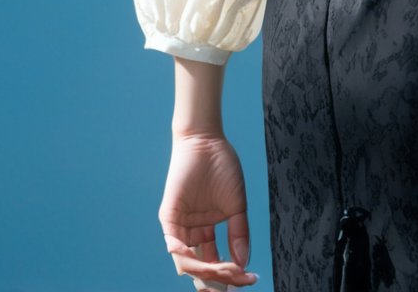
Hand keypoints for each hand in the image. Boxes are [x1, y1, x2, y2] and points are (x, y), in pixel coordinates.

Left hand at [159, 131, 259, 287]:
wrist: (208, 140)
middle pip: (200, 267)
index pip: (214, 262)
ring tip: (227, 271)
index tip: (248, 280)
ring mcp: (179, 225)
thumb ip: (239, 234)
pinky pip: (174, 244)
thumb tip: (243, 265)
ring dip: (207, 271)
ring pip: (188, 261)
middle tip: (235, 283)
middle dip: (217, 279)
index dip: (229, 275)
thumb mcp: (236, 206)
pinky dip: (185, 256)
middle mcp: (190, 232)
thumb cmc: (222, 167)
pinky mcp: (169, 215)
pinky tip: (200, 263)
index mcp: (205, 231)